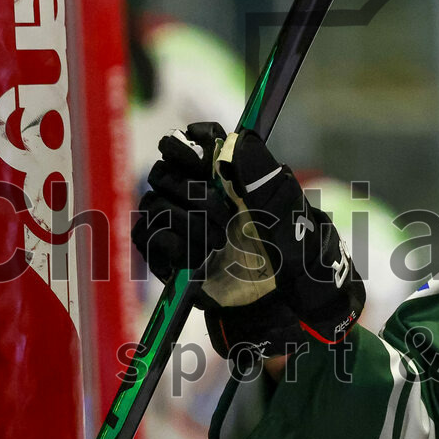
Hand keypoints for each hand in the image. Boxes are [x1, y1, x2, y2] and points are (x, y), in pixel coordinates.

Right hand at [131, 123, 364, 355]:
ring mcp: (179, 221)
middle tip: (225, 217)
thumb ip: (262, 175)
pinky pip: (147, 235)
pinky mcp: (166, 252)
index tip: (202, 161)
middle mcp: (198, 191)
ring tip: (219, 244)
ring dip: (189, 223)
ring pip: (155, 202)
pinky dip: (171, 245)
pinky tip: (199, 257)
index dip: (190, 144)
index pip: (193, 139)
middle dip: (195, 193)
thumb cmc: (291, 252)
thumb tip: (238, 138)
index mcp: (228, 173)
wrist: (281, 300)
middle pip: (166, 170)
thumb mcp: (286, 212)